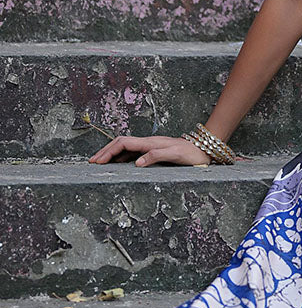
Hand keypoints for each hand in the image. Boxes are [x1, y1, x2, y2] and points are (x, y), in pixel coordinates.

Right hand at [89, 135, 210, 167]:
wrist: (204, 148)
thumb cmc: (191, 153)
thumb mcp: (175, 155)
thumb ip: (156, 156)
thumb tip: (136, 163)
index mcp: (150, 142)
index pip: (123, 143)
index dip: (108, 151)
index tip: (97, 161)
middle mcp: (147, 142)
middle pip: (120, 143)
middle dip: (105, 151)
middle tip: (92, 162)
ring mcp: (150, 146)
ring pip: (125, 148)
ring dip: (112, 154)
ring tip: (100, 163)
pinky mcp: (154, 151)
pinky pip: (133, 153)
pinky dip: (122, 158)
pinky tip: (118, 165)